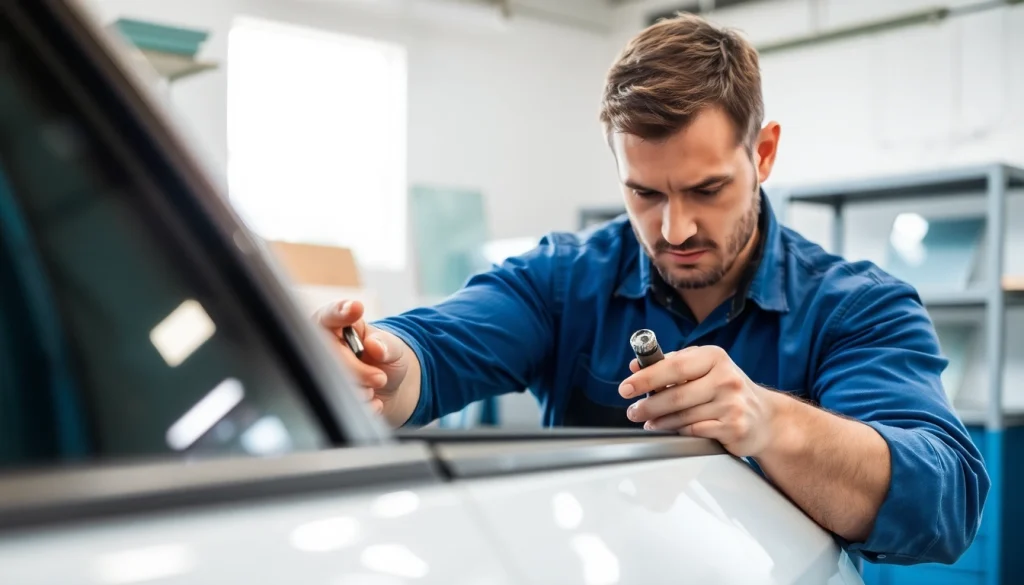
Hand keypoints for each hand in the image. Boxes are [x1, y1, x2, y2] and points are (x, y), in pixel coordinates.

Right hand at [315, 300, 408, 414]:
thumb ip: (387, 344)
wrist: (391, 388)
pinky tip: (374, 401)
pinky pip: (340, 404)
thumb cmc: (386, 358)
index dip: (339, 312)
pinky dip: (364, 406)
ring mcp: (322, 372)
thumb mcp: (394, 347)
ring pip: (333, 384)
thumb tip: (374, 346)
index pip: (330, 315)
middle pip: (329, 357)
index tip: (355, 308)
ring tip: (374, 386)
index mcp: (337, 326)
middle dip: (358, 371)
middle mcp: (323, 347)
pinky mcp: (325, 397)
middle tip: (379, 378)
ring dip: (362, 391)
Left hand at [618, 345, 780, 456]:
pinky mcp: (734, 427)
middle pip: (675, 395)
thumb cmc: (727, 389)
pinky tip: (669, 430)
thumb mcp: (704, 368)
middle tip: (633, 411)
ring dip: (659, 421)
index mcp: (715, 357)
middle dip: (648, 405)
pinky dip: (677, 432)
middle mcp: (726, 378)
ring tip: (648, 421)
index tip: (626, 387)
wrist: (766, 417)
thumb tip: (635, 365)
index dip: (645, 377)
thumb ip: (672, 364)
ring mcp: (732, 404)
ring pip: (683, 416)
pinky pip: (695, 431)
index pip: (673, 366)